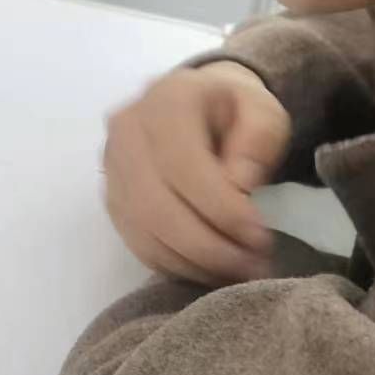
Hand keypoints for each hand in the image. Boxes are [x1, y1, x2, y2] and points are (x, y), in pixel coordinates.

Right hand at [102, 61, 292, 284]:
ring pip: (144, 231)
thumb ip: (258, 140)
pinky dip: (175, 265)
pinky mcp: (112, 198)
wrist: (198, 104)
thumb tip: (240, 185)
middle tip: (252, 267)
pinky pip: (137, 243)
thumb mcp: (263, 111)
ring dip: (194, 262)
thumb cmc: (235, 110)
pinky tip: (209, 269)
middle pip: (157, 206)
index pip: (184, 166)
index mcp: (167, 101)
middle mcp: (127, 131)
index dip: (222, 209)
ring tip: (237, 273)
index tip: (261, 238)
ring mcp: (113, 167)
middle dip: (209, 247)